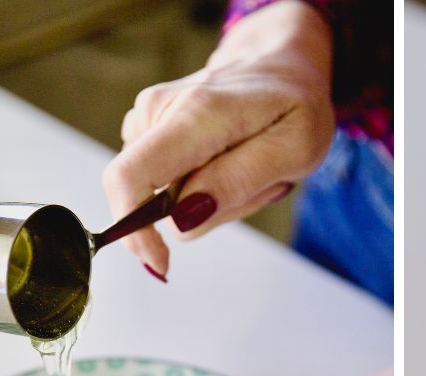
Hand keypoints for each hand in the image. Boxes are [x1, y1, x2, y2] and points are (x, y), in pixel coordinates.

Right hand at [103, 1, 335, 278]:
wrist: (281, 64)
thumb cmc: (295, 105)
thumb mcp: (293, 150)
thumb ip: (236, 183)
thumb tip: (180, 221)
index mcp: (195, 113)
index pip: (130, 178)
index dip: (135, 231)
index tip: (160, 262)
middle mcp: (159, 108)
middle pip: (153, 198)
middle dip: (203, 213)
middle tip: (259, 186)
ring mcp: (149, 115)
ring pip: (164, 195)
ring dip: (211, 199)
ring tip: (252, 168)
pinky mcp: (149, 125)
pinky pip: (166, 181)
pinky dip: (202, 186)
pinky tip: (232, 162)